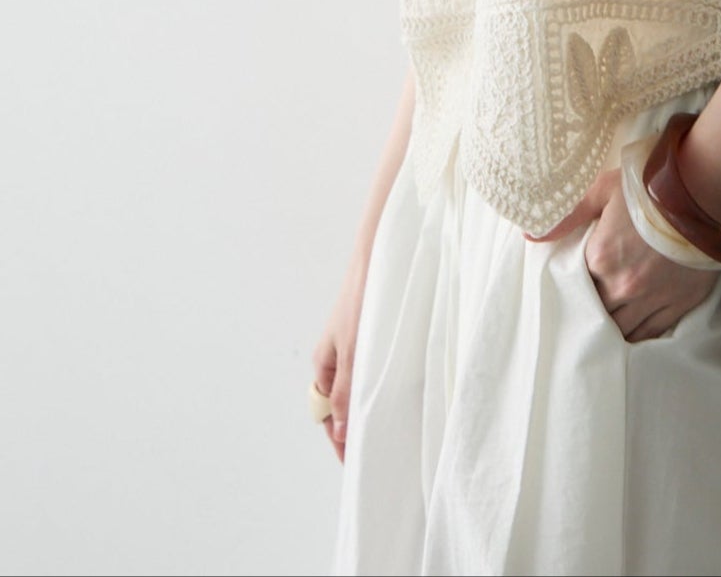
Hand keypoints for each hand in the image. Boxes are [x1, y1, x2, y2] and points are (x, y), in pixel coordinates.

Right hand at [311, 249, 370, 463]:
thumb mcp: (354, 352)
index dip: (340, 439)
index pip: (327, 414)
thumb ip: (348, 392)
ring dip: (368, 407)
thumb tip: (341, 431)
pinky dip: (379, 387)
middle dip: (354, 427)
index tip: (355, 462)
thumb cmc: (361, 300)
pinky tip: (396, 394)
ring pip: (357, 389)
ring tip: (388, 428)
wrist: (376, 258)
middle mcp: (336, 358)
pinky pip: (370, 372)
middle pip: (341, 404)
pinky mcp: (371, 339)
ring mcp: (354, 348)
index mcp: (324, 364)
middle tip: (376, 450)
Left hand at [527, 164, 720, 342]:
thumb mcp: (603, 190)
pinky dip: (639, 335)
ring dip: (613, 329)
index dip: (575, 287)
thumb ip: (568, 216)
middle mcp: (624, 285)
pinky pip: (651, 333)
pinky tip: (632, 330)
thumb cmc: (650, 187)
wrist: (703, 192)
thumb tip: (531, 235)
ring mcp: (653, 299)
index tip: (575, 284)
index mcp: (601, 258)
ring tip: (607, 324)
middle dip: (592, 312)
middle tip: (589, 308)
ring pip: (623, 330)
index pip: (576, 287)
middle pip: (598, 314)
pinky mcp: (679, 305)